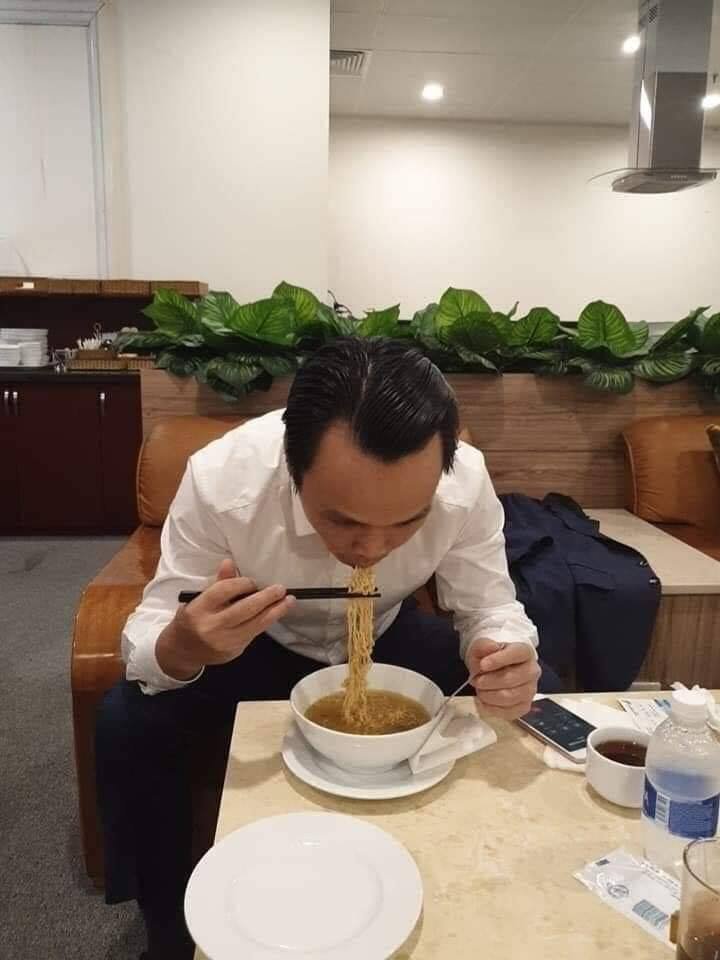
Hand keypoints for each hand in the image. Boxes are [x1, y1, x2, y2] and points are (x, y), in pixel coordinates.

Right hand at [156, 559, 294, 679]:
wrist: (182, 650)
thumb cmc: (193, 618)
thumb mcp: (199, 599)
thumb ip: (218, 584)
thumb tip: (229, 563)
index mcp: (200, 608)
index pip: (224, 591)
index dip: (242, 583)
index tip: (253, 582)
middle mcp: (212, 626)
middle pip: (244, 609)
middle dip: (266, 598)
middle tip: (280, 589)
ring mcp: (224, 641)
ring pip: (255, 624)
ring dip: (275, 611)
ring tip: (289, 601)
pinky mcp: (234, 651)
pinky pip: (254, 633)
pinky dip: (266, 621)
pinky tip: (276, 612)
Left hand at [466, 640, 539, 719]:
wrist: (495, 669)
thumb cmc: (490, 658)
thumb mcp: (482, 647)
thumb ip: (484, 646)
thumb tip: (491, 647)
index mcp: (525, 652)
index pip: (516, 654)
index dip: (498, 660)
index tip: (482, 665)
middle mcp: (532, 671)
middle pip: (511, 678)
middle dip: (488, 681)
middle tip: (475, 680)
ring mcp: (530, 690)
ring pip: (509, 697)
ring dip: (489, 695)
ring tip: (479, 690)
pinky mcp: (524, 706)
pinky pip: (509, 712)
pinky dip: (492, 708)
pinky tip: (483, 701)